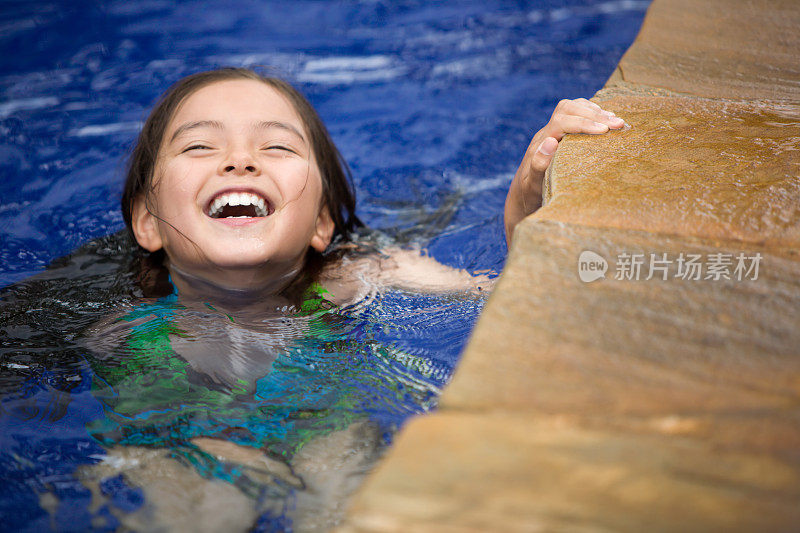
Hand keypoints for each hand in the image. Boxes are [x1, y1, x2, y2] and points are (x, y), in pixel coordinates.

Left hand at [503, 98, 625, 244]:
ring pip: (571, 108)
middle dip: (594, 114)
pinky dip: (591, 112)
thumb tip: (550, 141)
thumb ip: (538, 165)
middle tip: (619, 123)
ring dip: (594, 111)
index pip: (561, 122)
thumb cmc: (529, 194)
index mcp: (539, 144)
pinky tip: (605, 119)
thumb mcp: (532, 185)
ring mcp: (551, 132)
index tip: (605, 130)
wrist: (522, 195)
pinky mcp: (558, 134)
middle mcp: (545, 134)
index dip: (584, 123)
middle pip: (567, 109)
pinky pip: (574, 113)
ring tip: (616, 121)